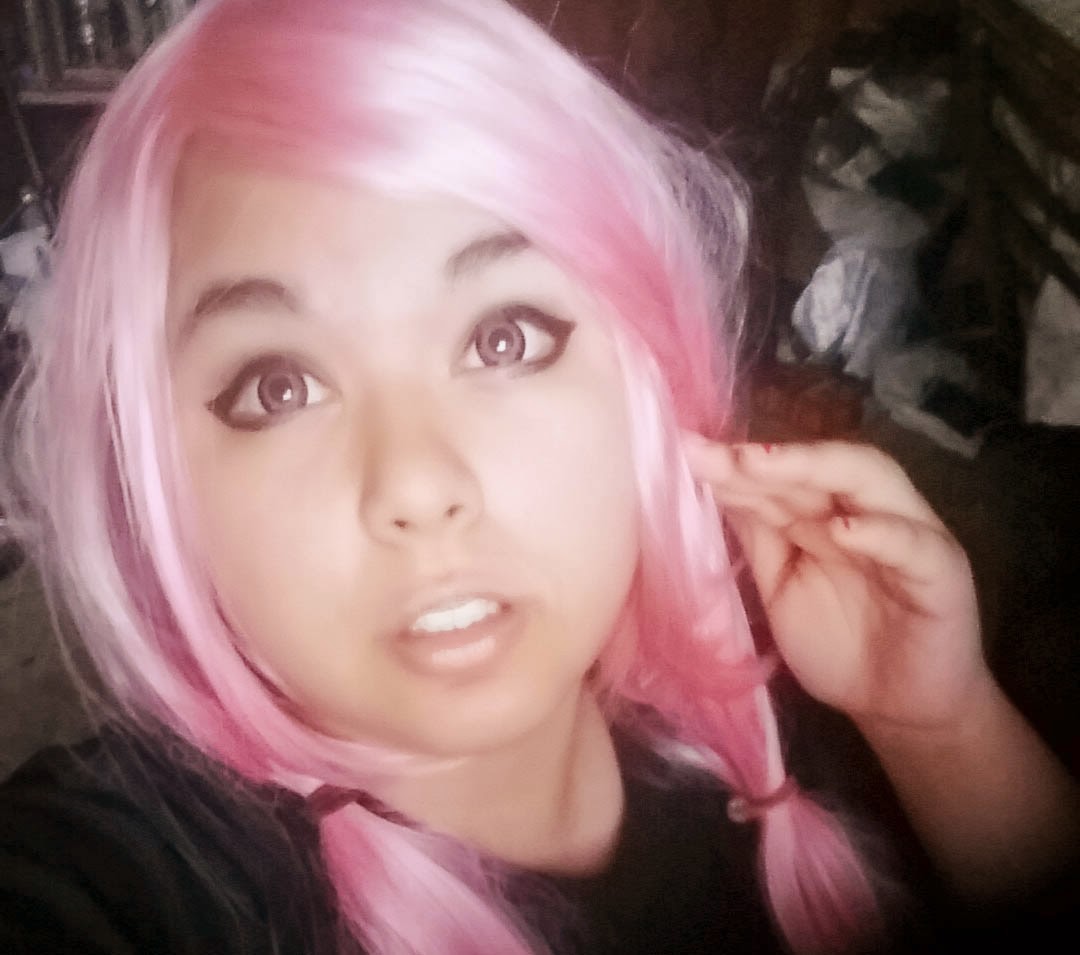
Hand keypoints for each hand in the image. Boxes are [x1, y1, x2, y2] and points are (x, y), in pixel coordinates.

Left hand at [686, 437, 993, 737]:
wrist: (900, 708)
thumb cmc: (840, 642)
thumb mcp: (782, 584)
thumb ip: (758, 535)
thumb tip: (711, 482)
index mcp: (828, 512)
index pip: (785, 474)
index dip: (737, 464)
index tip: (687, 452)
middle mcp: (868, 510)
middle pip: (823, 465)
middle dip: (767, 458)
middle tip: (716, 454)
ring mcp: (909, 536)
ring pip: (871, 480)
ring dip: (814, 468)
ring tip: (759, 464)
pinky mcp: (941, 576)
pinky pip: (913, 547)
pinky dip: (880, 534)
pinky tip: (841, 529)